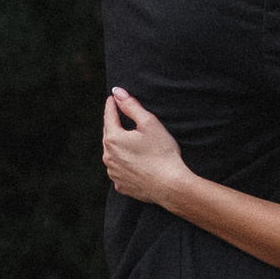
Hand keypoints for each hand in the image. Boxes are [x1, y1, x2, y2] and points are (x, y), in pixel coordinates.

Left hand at [102, 87, 190, 206]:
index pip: (109, 115)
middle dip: (113, 124)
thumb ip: (131, 105)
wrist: (170, 186)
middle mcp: (108, 157)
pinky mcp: (121, 185)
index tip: (113, 97)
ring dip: (117, 145)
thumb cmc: (162, 153)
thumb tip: (117, 92)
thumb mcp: (149, 123)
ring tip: (127, 139)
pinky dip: (123, 163)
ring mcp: (113, 173)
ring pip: (112, 153)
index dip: (112, 104)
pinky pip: (118, 169)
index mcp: (113, 139)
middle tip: (119, 115)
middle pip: (108, 134)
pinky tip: (133, 161)